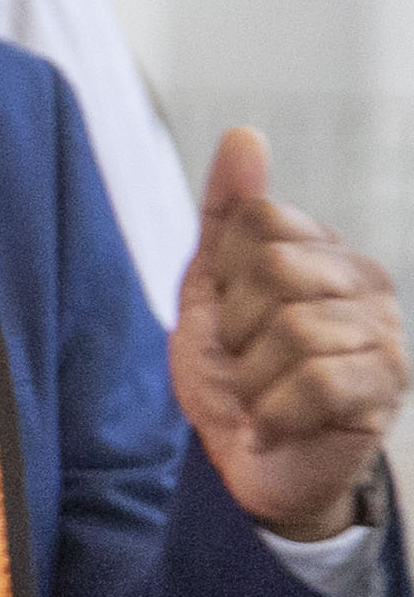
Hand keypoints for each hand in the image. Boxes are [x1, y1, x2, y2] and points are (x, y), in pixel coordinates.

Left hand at [174, 128, 405, 542]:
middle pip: (274, 269)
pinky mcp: (388, 389)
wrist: (249, 462)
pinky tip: (276, 425)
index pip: (257, 220)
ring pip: (293, 330)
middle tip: (248, 362)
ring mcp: (385, 334)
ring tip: (264, 396)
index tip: (232, 314)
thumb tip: (244, 134)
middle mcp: (368, 283)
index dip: (222, 275)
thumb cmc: (234, 373)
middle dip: (237, 329)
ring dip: (252, 379)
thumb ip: (225, 214)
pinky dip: (273, 414)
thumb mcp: (210, 289)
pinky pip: (315, 383)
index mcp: (325, 250)